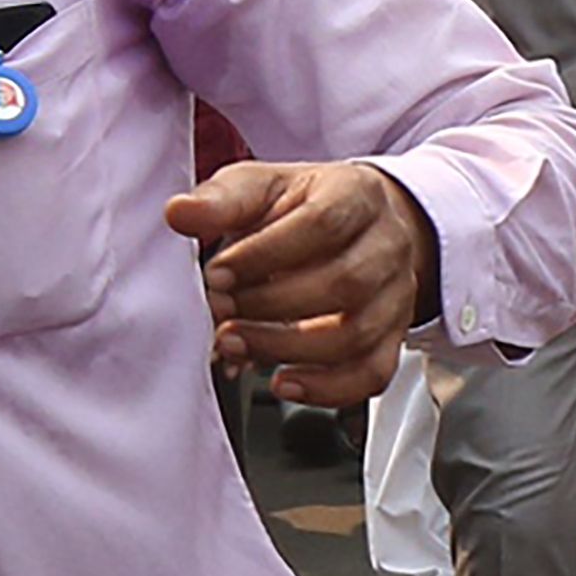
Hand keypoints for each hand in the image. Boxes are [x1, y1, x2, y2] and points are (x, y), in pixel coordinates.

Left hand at [169, 159, 436, 406]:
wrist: (358, 228)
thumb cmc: (302, 208)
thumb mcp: (261, 187)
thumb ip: (222, 200)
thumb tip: (180, 214)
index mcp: (359, 195)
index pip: (324, 223)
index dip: (266, 253)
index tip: (218, 272)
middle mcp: (389, 245)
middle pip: (347, 282)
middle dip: (271, 305)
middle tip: (221, 310)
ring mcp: (395, 295)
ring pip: (357, 334)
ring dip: (287, 348)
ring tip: (234, 343)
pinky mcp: (391, 337)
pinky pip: (372, 373)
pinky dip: (326, 387)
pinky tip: (282, 383)